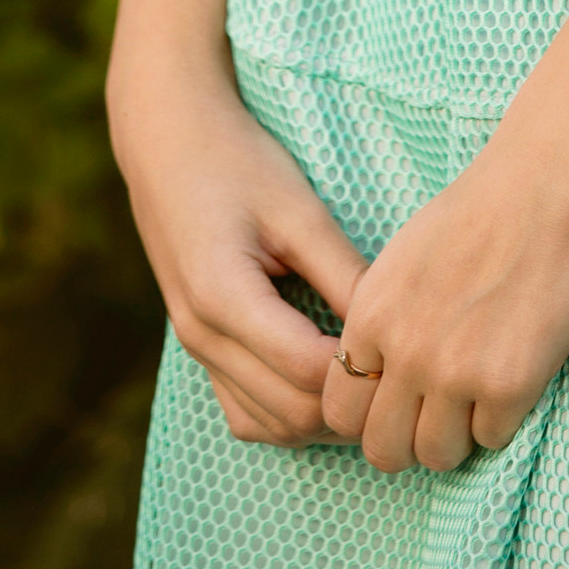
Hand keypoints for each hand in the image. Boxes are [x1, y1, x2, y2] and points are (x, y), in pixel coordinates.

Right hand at [111, 52, 367, 446]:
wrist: (166, 142)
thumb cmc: (237, 162)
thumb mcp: (298, 209)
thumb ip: (343, 272)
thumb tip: (396, 327)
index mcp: (223, 297)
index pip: (307, 371)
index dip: (360, 369)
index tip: (403, 344)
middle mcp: (202, 337)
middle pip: (291, 413)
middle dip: (348, 401)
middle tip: (396, 367)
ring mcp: (196, 350)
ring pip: (269, 425)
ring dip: (322, 415)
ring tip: (367, 375)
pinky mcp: (199, 350)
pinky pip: (247, 412)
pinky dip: (288, 413)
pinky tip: (323, 378)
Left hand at [323, 136, 568, 472]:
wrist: (546, 184)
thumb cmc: (479, 210)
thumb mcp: (402, 259)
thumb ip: (382, 321)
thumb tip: (379, 376)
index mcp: (371, 315)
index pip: (338, 410)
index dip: (369, 415)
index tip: (397, 402)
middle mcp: (404, 351)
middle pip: (383, 450)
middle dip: (409, 441)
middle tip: (438, 415)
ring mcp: (455, 372)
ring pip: (437, 456)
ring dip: (458, 436)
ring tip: (479, 398)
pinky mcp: (509, 383)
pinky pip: (492, 439)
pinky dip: (503, 418)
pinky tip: (514, 377)